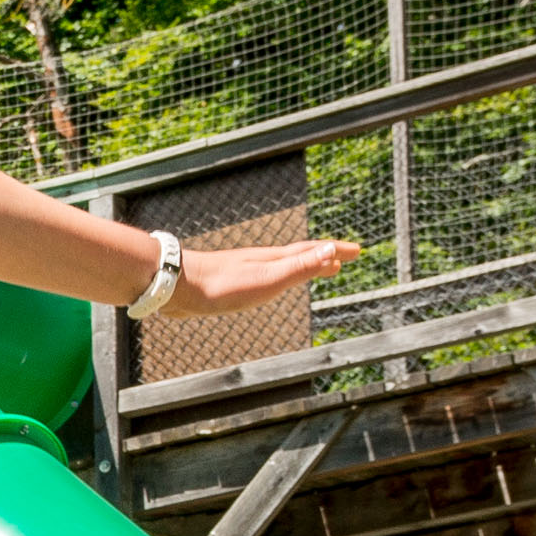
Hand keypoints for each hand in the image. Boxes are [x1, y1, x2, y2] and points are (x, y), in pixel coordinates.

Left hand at [169, 235, 364, 319]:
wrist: (177, 286)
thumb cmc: (222, 285)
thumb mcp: (268, 278)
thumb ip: (300, 266)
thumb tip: (332, 249)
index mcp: (274, 260)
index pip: (314, 251)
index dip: (337, 251)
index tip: (358, 251)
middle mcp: (262, 261)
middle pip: (300, 255)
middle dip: (325, 255)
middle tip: (345, 257)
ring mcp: (246, 270)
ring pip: (283, 265)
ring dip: (304, 265)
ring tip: (316, 268)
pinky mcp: (231, 283)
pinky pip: (266, 277)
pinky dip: (280, 277)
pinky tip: (271, 284)